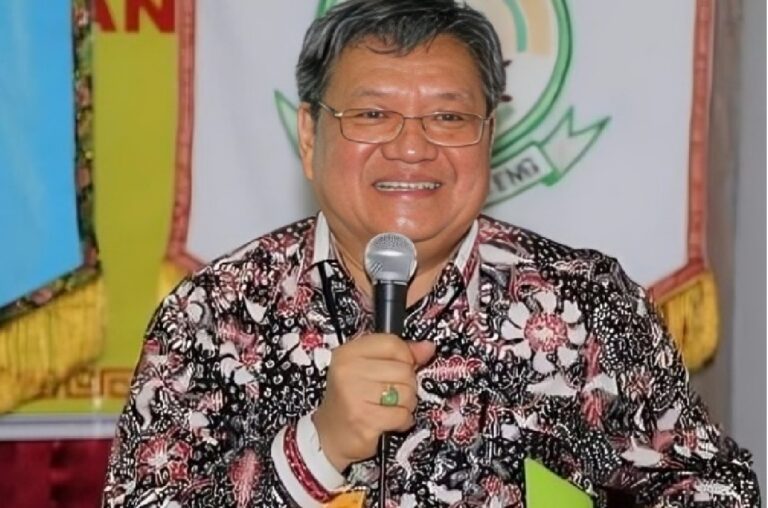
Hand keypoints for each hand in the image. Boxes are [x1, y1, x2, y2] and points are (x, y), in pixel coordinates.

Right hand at [312, 334, 435, 471]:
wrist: (329, 436)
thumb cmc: (353, 399)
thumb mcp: (369, 370)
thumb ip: (399, 356)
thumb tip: (428, 347)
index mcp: (348, 353)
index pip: (392, 344)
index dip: (405, 357)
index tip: (401, 368)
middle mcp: (348, 371)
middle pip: (403, 370)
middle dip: (407, 385)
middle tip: (392, 395)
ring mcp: (354, 396)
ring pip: (406, 393)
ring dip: (406, 404)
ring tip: (390, 408)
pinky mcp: (364, 420)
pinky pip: (402, 415)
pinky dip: (402, 421)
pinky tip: (389, 421)